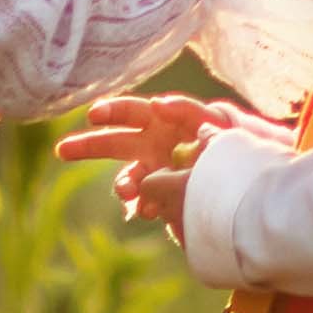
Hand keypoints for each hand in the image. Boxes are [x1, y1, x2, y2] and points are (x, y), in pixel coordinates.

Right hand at [52, 91, 231, 240]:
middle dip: (88, 145)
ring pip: (129, 178)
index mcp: (160, 121)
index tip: (94, 115)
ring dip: (124, 183)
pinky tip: (146, 210)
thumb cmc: (232, 137)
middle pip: (113, 143)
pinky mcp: (161, 198)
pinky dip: (142, 206)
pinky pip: (143, 203)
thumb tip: (158, 102)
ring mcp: (154, 173)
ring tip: (128, 191)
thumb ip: (188, 109)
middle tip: (63, 150)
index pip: (129, 112)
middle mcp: (150, 146)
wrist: (248, 176)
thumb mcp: (217, 118)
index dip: (111, 111)